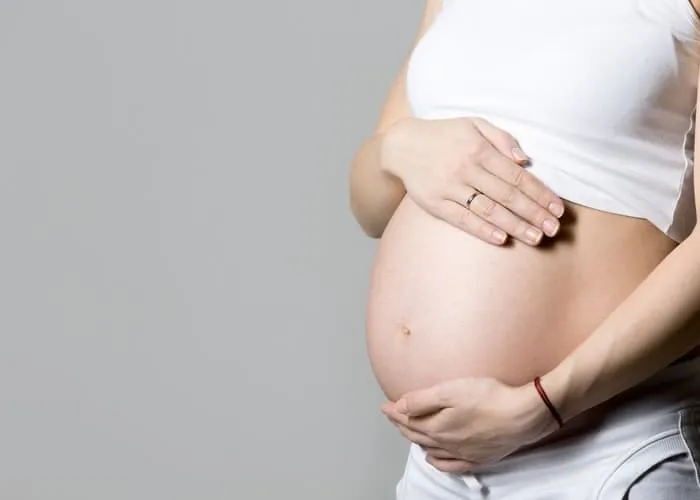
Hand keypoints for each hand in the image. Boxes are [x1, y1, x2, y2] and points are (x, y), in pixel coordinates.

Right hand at [380, 117, 563, 244]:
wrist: (402, 146)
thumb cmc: (444, 135)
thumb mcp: (473, 124)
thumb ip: (502, 139)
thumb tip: (524, 161)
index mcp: (479, 149)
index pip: (517, 176)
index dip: (540, 193)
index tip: (558, 209)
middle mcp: (466, 168)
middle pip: (508, 195)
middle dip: (534, 213)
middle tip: (554, 229)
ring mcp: (449, 187)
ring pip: (488, 210)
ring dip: (514, 225)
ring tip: (535, 238)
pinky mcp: (434, 203)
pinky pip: (462, 219)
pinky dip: (482, 230)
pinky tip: (501, 239)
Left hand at [381, 377, 557, 473]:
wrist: (523, 416)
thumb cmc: (489, 398)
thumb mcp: (450, 390)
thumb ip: (422, 400)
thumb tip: (400, 406)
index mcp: (437, 427)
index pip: (408, 420)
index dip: (394, 412)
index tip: (385, 406)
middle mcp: (446, 444)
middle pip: (417, 435)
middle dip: (401, 424)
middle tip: (392, 415)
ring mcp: (463, 453)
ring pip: (431, 449)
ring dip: (416, 440)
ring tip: (408, 431)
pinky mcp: (479, 458)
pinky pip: (450, 465)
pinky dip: (437, 461)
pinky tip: (433, 457)